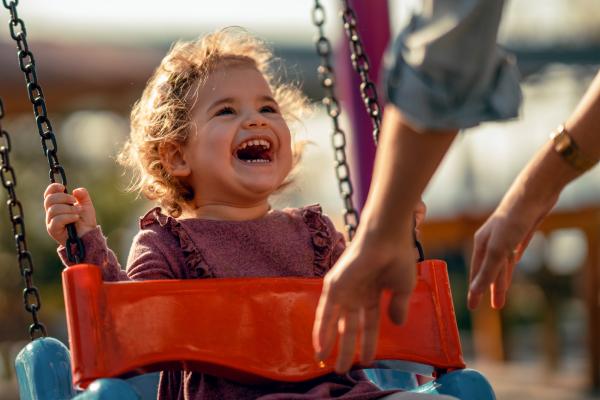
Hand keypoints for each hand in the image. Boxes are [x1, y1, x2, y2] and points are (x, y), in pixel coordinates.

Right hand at [44, 183, 96, 245]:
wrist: (88, 235)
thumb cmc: (85, 221)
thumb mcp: (86, 205)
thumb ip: (83, 195)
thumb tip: (75, 190)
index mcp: (57, 205)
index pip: (48, 194)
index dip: (53, 188)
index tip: (63, 187)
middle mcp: (51, 213)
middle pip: (49, 200)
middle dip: (64, 198)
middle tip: (74, 201)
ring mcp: (50, 221)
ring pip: (53, 209)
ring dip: (68, 208)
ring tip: (78, 212)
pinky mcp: (52, 229)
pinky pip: (56, 220)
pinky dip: (68, 217)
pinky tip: (75, 218)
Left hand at [313, 202, 424, 373]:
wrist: (388, 237)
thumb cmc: (397, 257)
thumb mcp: (402, 288)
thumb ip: (397, 306)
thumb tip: (397, 324)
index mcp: (372, 293)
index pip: (369, 324)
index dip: (368, 343)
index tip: (368, 361)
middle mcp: (356, 292)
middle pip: (350, 326)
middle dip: (347, 348)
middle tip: (343, 369)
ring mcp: (344, 289)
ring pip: (335, 322)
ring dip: (331, 344)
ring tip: (327, 364)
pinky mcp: (334, 285)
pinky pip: (325, 312)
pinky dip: (322, 330)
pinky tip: (320, 348)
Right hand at [467, 193, 554, 309]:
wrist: (533, 196)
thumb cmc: (512, 220)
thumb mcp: (498, 249)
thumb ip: (488, 270)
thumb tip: (476, 291)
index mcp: (481, 243)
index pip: (477, 272)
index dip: (475, 290)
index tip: (472, 306)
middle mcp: (491, 241)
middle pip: (489, 270)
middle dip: (490, 288)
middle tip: (493, 307)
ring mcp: (506, 237)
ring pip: (502, 263)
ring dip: (502, 280)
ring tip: (502, 297)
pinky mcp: (521, 233)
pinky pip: (514, 253)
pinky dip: (511, 264)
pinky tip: (513, 267)